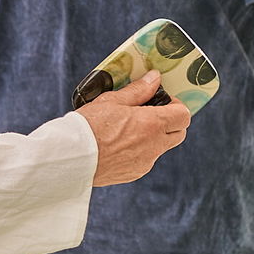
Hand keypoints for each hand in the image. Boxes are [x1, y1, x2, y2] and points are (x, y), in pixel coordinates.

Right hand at [75, 72, 190, 186]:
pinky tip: (119, 145)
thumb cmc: (88, 126)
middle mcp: (153, 147)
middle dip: (171, 123)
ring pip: (161, 148)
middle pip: (179, 134)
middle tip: (151, 114)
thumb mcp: (112, 101)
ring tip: (128, 129)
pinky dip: (140, 151)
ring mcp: (145, 163)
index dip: (176, 106)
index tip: (163, 101)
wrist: (70, 158)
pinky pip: (146, 160)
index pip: (183, 116)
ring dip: (154, 137)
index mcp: (152, 125)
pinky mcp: (134, 174)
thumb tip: (155, 78)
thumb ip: (138, 90)